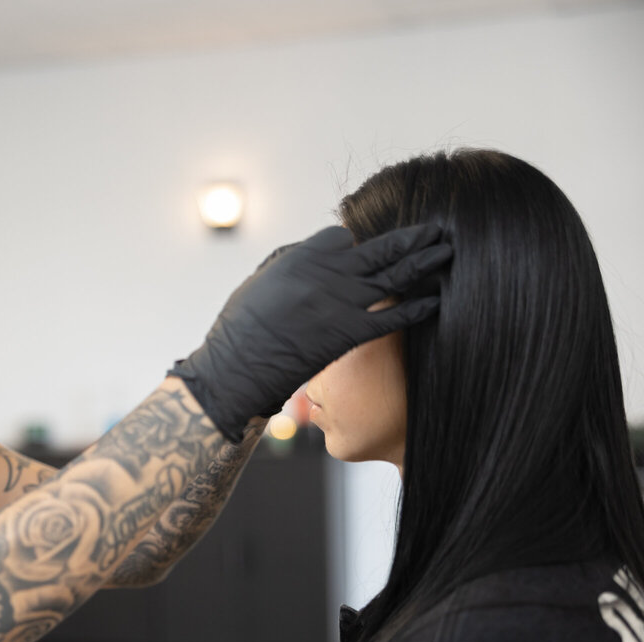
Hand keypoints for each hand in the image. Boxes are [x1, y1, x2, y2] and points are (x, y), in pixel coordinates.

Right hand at [170, 225, 450, 440]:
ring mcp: (341, 303)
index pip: (342, 236)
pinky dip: (418, 308)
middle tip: (436, 229)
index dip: (353, 242)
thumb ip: (291, 264)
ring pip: (394, 275)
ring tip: (446, 250)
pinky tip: (437, 300)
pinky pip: (393, 317)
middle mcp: (327, 274)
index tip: (361, 249)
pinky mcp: (349, 334)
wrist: (235, 369)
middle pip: (380, 248)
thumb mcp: (260, 282)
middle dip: (411, 238)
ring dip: (424, 262)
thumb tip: (312, 256)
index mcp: (301, 257)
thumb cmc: (239, 329)